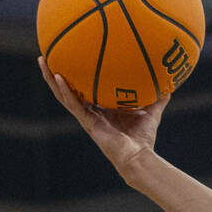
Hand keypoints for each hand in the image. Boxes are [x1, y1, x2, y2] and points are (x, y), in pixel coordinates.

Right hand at [38, 56, 168, 175]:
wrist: (138, 157)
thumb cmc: (144, 139)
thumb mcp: (151, 113)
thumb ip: (158, 100)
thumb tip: (170, 87)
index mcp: (101, 108)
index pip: (85, 89)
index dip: (77, 76)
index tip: (70, 58)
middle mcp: (91, 112)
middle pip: (68, 89)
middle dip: (55, 73)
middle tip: (46, 55)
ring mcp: (87, 117)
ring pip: (63, 95)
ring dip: (51, 78)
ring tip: (42, 60)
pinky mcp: (87, 123)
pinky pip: (73, 104)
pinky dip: (64, 90)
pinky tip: (57, 77)